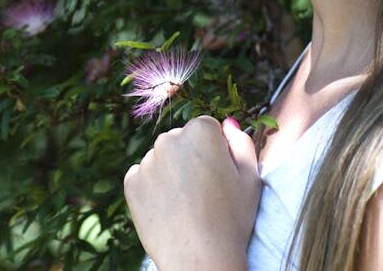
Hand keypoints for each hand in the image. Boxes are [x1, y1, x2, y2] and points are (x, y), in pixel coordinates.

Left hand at [123, 116, 261, 270]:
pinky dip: (153, 188)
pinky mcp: (131, 183)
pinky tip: (169, 209)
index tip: (220, 175)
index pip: (207, 128)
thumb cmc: (231, 220)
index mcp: (201, 131)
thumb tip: (228, 124)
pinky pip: (143, 177)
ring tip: (186, 205)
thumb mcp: (251, 178)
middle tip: (204, 192)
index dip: (216, 151)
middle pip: (181, 141)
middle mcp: (169, 139)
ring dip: (171, 172)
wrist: (199, 258)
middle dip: (191, 158)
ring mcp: (147, 161)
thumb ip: (242, 144)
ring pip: (162, 159)